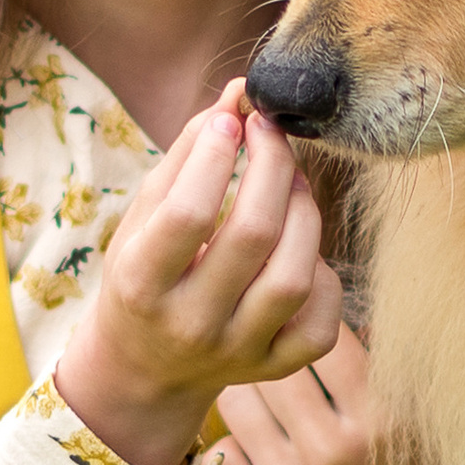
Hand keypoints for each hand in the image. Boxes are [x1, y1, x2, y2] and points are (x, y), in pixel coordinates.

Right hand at [56, 81, 343, 464]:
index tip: (233, 119)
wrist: (143, 368)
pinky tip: (301, 250)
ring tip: (292, 182)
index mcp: (141, 283)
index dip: (217, 158)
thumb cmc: (144, 273)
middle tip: (272, 132)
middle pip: (252, 235)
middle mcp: (189, 324)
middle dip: (272, 166)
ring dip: (303, 213)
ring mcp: (236, 353)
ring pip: (293, 277)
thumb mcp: (144, 216)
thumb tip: (238, 95)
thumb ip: (188, 155)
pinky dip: (323, 277)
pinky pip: (321, 322)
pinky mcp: (274, 369)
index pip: (188, 214)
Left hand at [211, 324, 464, 464]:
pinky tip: (251, 458)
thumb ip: (391, 374)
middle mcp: (336, 450)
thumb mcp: (419, 435)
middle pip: (272, 367)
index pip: (324, 339)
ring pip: (235, 404)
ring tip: (262, 416)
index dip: (309, 335)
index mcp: (384, 419)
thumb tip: (343, 311)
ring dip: (244, 404)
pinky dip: (229, 451)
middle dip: (271, 367)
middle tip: (277, 379)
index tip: (305, 341)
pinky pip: (217, 456)